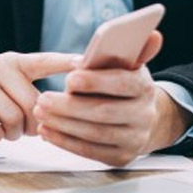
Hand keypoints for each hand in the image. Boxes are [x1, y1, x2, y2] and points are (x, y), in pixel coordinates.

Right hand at [0, 52, 80, 141]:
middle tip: (30, 130)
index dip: (64, 62)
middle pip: (32, 104)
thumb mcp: (2, 75)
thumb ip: (27, 87)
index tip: (84, 63)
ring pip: (12, 119)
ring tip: (10, 132)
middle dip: (36, 124)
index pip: (42, 61)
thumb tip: (57, 114)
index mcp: (12, 61)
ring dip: (15, 133)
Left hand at [33, 31, 192, 165]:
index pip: (123, 83)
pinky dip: (65, 142)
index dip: (95, 81)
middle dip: (69, 106)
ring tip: (40, 113)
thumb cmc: (121, 85)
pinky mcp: (121, 157)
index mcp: (145, 87)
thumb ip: (129, 49)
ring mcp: (134, 139)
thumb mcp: (125, 65)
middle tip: (43, 99)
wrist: (139, 118)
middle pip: (104, 112)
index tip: (70, 77)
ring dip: (63, 124)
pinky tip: (47, 131)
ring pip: (95, 133)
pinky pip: (90, 151)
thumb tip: (152, 35)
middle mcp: (144, 115)